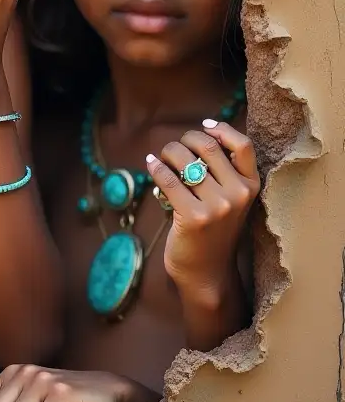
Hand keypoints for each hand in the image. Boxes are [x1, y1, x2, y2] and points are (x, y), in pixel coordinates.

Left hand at [146, 120, 259, 301]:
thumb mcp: (229, 202)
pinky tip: (150, 164)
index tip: (203, 127)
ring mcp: (217, 207)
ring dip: (167, 153)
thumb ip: (222, 174)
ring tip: (160, 159)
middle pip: (208, 147)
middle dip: (185, 140)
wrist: (207, 273)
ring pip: (184, 159)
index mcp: (251, 187)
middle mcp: (238, 194)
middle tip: (173, 148)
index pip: (243, 146)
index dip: (221, 130)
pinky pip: (168, 179)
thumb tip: (198, 136)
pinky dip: (155, 167)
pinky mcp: (193, 217)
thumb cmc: (213, 232)